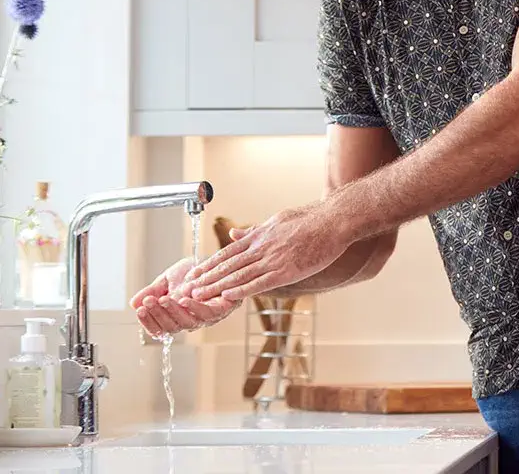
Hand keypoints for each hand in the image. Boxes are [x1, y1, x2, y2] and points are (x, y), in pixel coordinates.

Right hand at [130, 257, 240, 337]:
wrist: (215, 259)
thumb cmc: (193, 273)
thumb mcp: (168, 280)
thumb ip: (152, 291)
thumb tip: (134, 304)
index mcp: (177, 316)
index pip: (160, 327)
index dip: (149, 321)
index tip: (139, 310)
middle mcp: (191, 319)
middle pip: (172, 327)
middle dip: (158, 315)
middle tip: (148, 302)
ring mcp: (207, 317)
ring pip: (188, 322)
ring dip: (173, 311)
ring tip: (163, 300)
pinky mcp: (222, 309)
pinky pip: (207, 313)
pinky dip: (194, 307)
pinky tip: (183, 299)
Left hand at [181, 203, 351, 302]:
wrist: (333, 221)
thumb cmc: (311, 220)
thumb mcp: (277, 220)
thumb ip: (255, 230)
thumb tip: (234, 234)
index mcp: (259, 236)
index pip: (227, 253)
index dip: (208, 265)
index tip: (194, 274)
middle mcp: (261, 248)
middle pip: (227, 266)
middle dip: (205, 279)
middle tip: (186, 289)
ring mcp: (272, 260)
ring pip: (238, 276)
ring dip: (215, 287)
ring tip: (198, 296)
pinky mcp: (286, 271)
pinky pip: (259, 283)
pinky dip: (241, 290)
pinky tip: (227, 297)